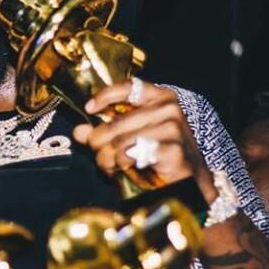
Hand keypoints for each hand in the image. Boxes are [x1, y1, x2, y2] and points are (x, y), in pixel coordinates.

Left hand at [72, 80, 217, 202]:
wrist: (189, 181)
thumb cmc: (157, 156)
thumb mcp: (129, 138)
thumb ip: (103, 131)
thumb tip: (78, 130)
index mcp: (159, 97)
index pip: (128, 87)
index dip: (104, 96)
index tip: (89, 108)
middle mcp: (167, 108)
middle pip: (115, 122)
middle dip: (99, 142)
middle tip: (98, 156)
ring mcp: (173, 127)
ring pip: (120, 140)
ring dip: (107, 157)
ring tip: (109, 166)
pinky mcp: (172, 149)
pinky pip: (131, 154)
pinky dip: (122, 164)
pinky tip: (124, 169)